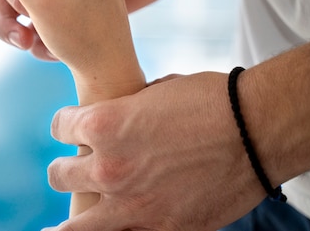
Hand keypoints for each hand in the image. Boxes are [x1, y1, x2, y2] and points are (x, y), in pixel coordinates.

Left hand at [45, 72, 266, 230]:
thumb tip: (121, 115)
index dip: (65, 125)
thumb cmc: (209, 100)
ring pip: (76, 225)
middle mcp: (107, 167)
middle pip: (59, 174)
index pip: (59, 128)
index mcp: (101, 124)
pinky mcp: (161, 228)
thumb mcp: (154, 92)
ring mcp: (132, 204)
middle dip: (63, 169)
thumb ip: (126, 110)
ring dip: (67, 223)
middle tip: (72, 168)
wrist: (257, 130)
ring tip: (52, 230)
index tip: (70, 128)